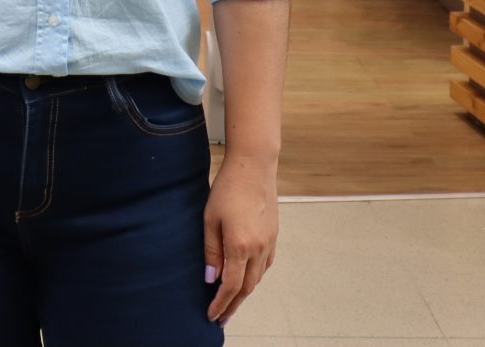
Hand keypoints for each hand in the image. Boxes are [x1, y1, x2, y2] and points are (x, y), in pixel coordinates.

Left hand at [203, 151, 278, 324]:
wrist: (254, 166)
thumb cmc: (228, 188)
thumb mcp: (210, 219)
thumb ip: (211, 251)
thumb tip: (210, 278)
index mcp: (240, 246)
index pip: (230, 286)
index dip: (220, 304)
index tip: (212, 315)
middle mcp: (258, 248)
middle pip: (247, 287)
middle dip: (233, 305)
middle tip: (221, 317)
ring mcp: (269, 242)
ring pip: (258, 277)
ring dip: (245, 292)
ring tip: (231, 301)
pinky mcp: (274, 235)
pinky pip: (266, 264)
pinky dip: (256, 276)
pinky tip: (247, 277)